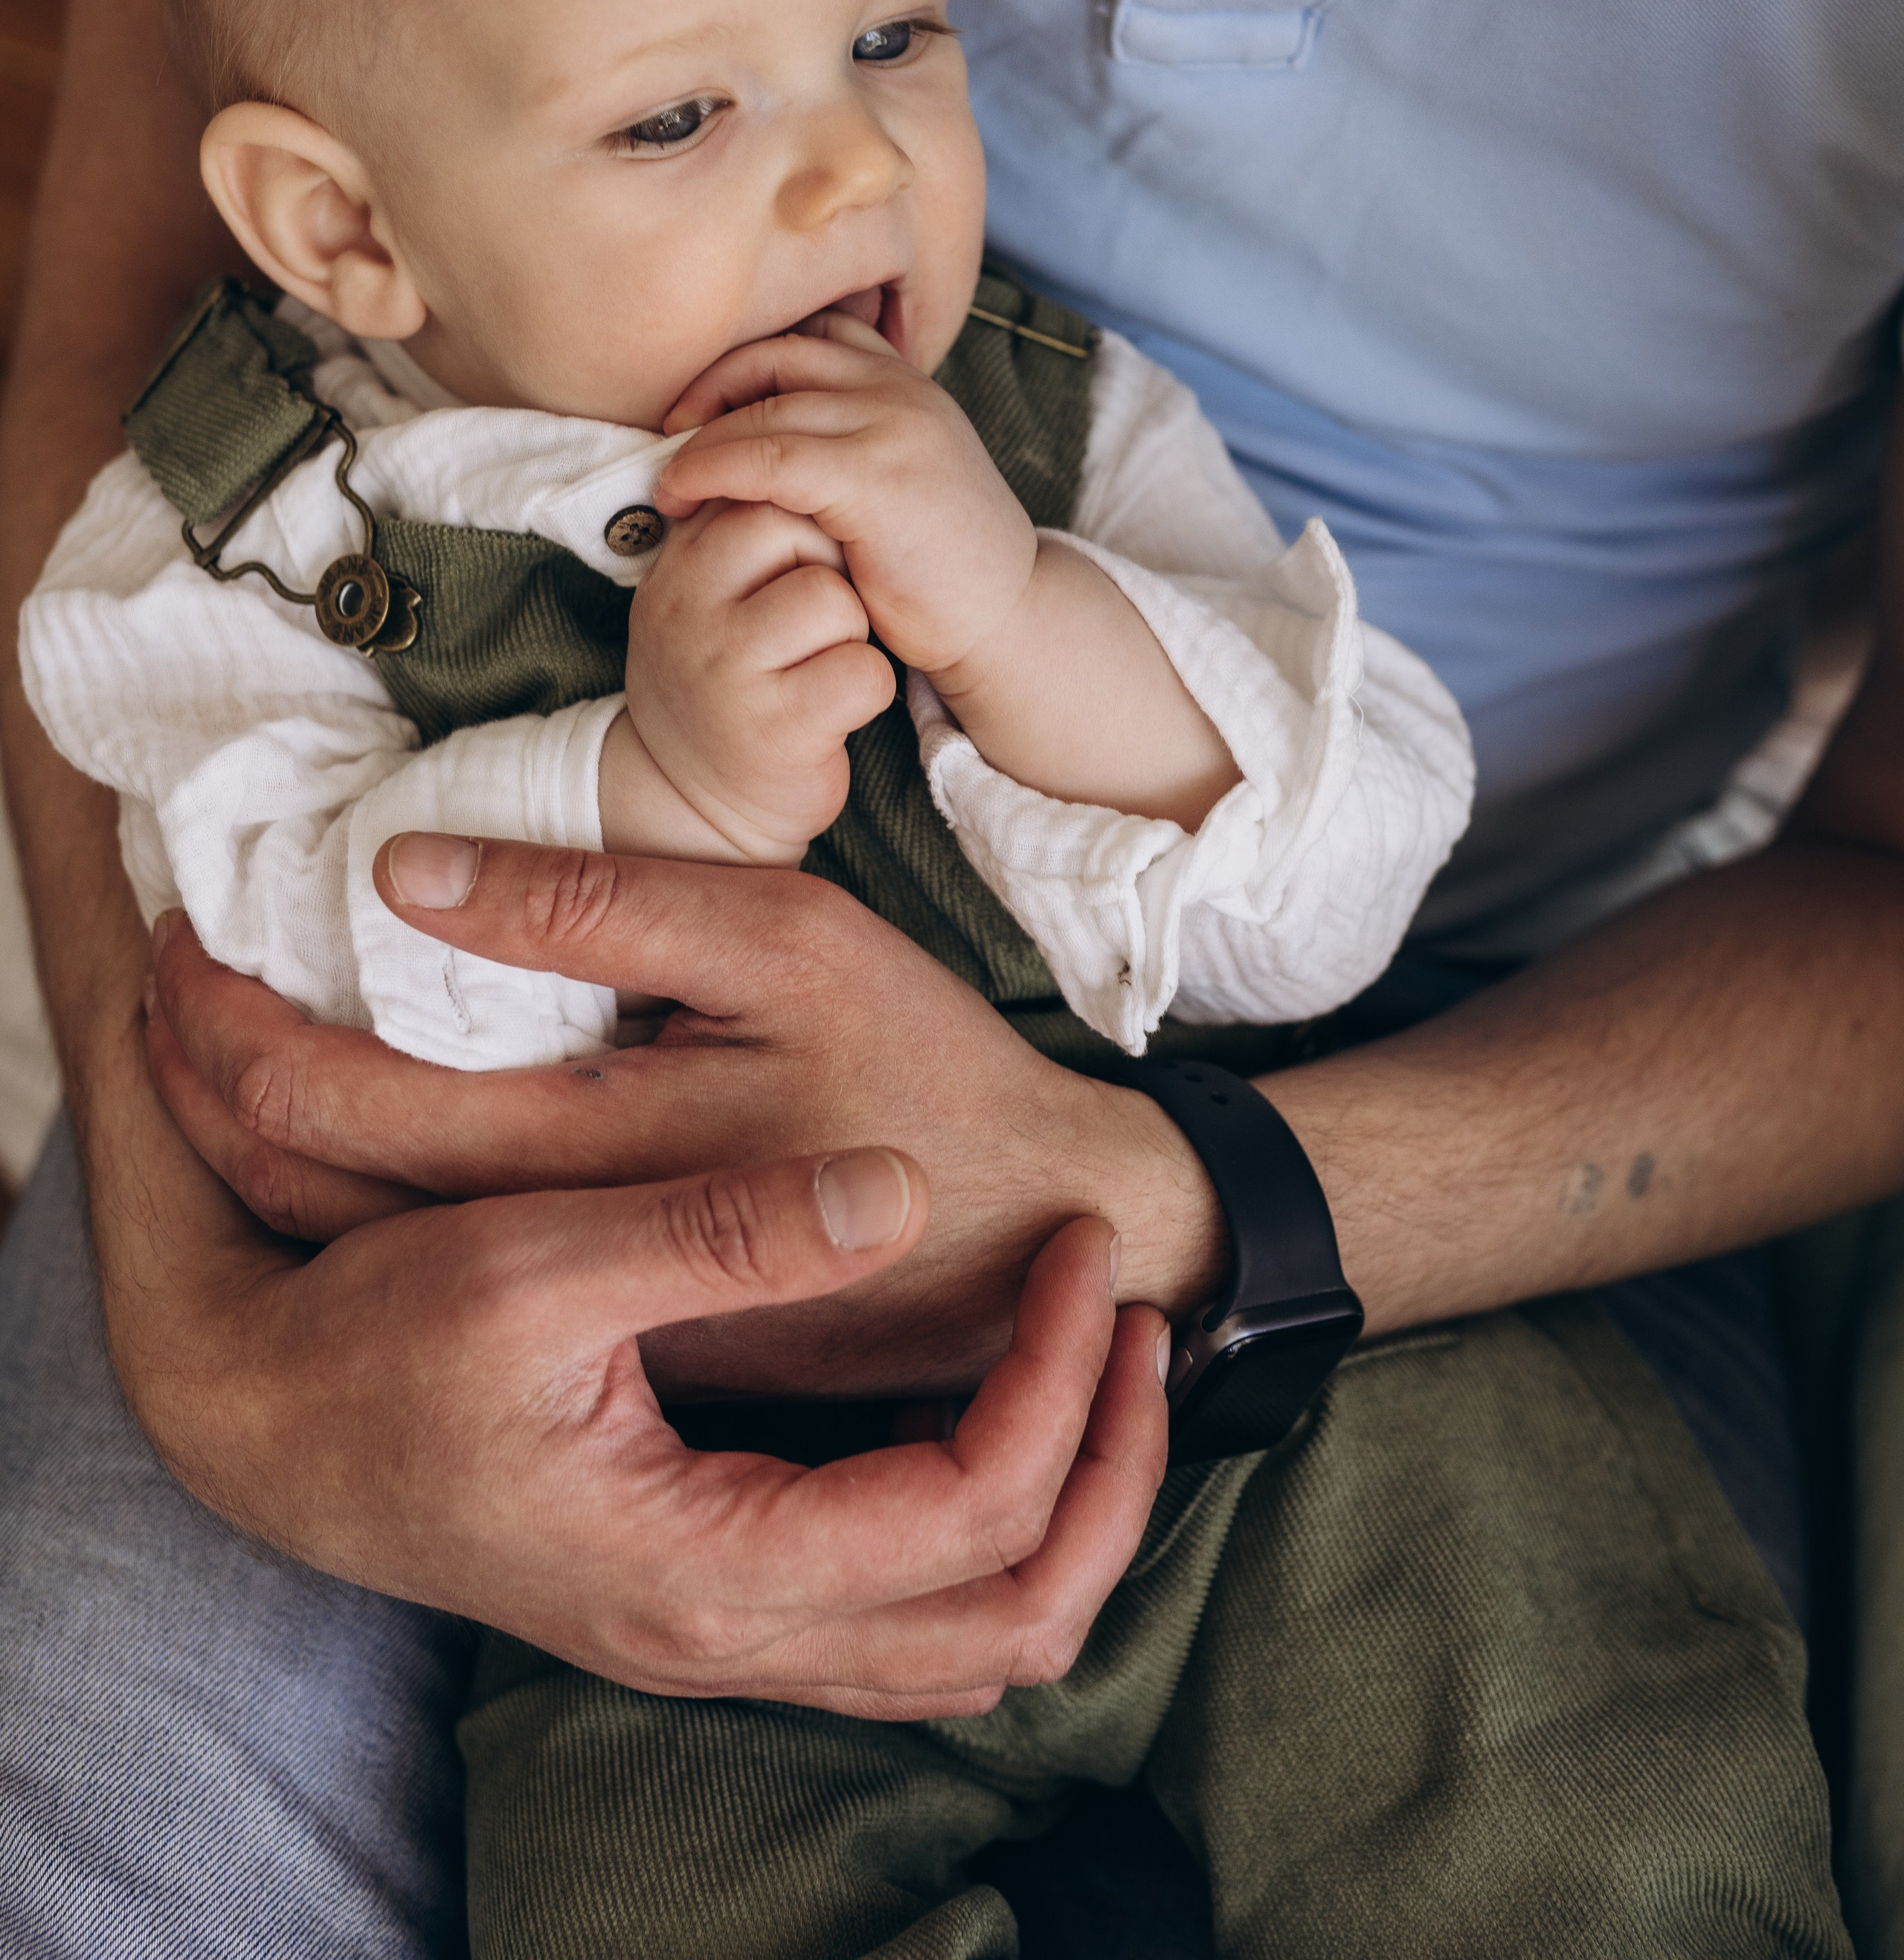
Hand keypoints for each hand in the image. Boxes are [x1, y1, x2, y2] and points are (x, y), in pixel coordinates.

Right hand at [128, 1012, 1168, 1715]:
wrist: (264, 1425)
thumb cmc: (378, 1345)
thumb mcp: (537, 1264)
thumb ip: (721, 1237)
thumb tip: (887, 1195)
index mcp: (707, 1566)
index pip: (973, 1513)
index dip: (1058, 1384)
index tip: (1077, 1257)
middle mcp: (728, 1637)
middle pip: (1015, 1622)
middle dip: (1108, 1475)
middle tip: (1132, 1326)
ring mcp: (718, 1637)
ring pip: (968, 1647)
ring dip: (1060, 1514)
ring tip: (1090, 1367)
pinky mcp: (703, 1600)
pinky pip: (903, 1628)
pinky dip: (983, 1541)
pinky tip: (985, 1419)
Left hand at [148, 848, 1228, 1394]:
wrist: (1035, 1243)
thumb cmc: (917, 1064)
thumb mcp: (781, 938)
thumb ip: (595, 905)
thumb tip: (407, 874)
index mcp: (575, 1151)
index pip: (326, 1105)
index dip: (229, 1021)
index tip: (185, 935)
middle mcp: (539, 1254)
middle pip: (303, 1188)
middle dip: (204, 1079)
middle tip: (164, 974)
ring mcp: (564, 1302)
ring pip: (349, 1238)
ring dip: (258, 1138)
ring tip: (210, 1036)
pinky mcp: (597, 1322)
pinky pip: (427, 1258)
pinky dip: (349, 1182)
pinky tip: (341, 1115)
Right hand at [614, 499, 891, 860]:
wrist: (699, 802)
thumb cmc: (728, 677)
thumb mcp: (710, 596)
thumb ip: (735, 529)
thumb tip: (794, 437)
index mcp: (675, 570)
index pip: (755, 488)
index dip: (804, 516)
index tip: (807, 556)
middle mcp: (687, 614)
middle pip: (799, 531)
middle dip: (831, 566)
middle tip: (816, 618)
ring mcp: (726, 672)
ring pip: (837, 601)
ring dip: (852, 632)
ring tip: (821, 663)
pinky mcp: (776, 730)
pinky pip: (863, 672)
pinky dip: (868, 689)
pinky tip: (836, 707)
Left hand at [657, 313, 1038, 681]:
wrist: (1006, 620)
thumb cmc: (941, 566)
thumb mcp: (898, 478)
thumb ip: (848, 442)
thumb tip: (757, 434)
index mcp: (909, 384)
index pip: (812, 335)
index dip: (747, 361)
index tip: (705, 405)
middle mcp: (901, 391)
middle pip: (779, 355)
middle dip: (712, 387)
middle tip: (671, 432)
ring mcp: (891, 429)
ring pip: (765, 406)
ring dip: (700, 439)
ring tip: (669, 477)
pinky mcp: (872, 480)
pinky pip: (768, 458)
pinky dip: (713, 470)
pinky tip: (686, 495)